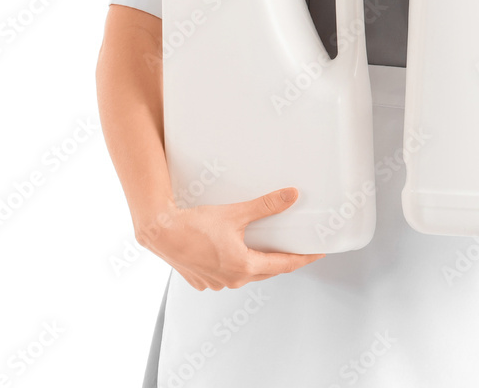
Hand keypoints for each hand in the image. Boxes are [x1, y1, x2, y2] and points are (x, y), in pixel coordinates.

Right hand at [134, 187, 325, 290]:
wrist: (161, 232)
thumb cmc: (195, 225)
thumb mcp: (236, 212)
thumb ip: (266, 205)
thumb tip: (291, 196)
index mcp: (243, 266)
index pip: (283, 265)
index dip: (302, 258)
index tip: (317, 254)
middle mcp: (231, 280)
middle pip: (266, 271)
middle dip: (282, 261)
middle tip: (296, 250)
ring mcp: (215, 283)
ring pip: (245, 274)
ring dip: (257, 263)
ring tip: (265, 248)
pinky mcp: (202, 281)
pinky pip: (226, 275)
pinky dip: (235, 264)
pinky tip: (234, 252)